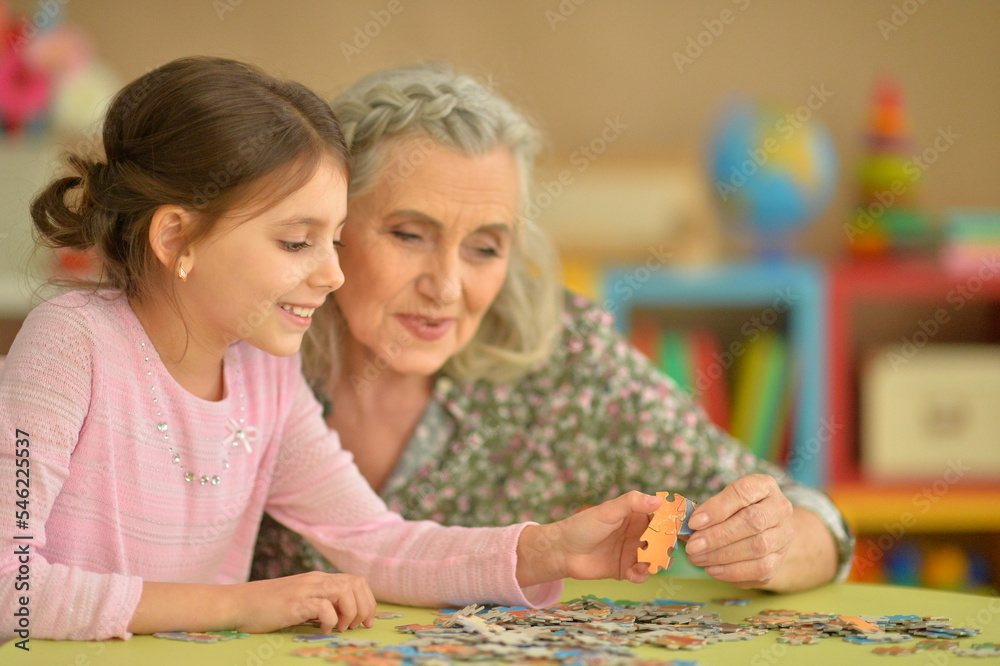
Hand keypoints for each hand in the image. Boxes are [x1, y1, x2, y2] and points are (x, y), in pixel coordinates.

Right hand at [231, 572, 375, 632]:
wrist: (237, 604)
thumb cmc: (267, 607)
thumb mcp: (299, 601)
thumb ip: (319, 603)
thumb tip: (342, 617)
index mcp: (319, 579)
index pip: (356, 581)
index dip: (368, 601)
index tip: (366, 621)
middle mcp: (315, 580)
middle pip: (356, 584)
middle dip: (364, 608)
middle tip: (355, 627)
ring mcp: (305, 590)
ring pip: (345, 591)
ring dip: (349, 613)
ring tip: (340, 628)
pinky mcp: (294, 603)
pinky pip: (324, 607)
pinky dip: (330, 620)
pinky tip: (322, 629)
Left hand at [517, 491, 663, 586]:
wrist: (563, 552)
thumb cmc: (584, 525)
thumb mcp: (608, 510)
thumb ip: (632, 503)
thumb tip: (658, 500)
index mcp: (636, 515)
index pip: (661, 516)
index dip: (672, 521)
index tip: (679, 528)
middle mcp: (638, 533)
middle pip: (663, 540)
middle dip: (666, 547)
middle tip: (664, 551)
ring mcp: (633, 552)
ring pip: (655, 559)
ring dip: (655, 563)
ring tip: (646, 564)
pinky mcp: (626, 569)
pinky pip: (642, 574)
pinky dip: (642, 575)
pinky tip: (632, 573)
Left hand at [683, 474, 793, 588]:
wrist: (765, 531)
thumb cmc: (737, 512)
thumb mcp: (724, 503)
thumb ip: (707, 512)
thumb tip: (684, 528)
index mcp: (764, 486)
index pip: (743, 492)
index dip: (717, 508)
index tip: (694, 522)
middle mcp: (780, 508)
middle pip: (752, 521)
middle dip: (718, 535)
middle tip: (693, 546)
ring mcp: (784, 535)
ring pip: (757, 546)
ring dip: (722, 555)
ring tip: (697, 558)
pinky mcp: (780, 559)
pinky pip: (760, 568)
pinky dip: (733, 571)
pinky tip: (712, 569)